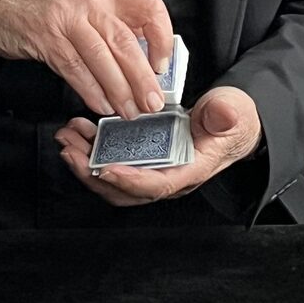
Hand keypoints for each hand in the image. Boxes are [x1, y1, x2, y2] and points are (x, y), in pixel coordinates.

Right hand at [0, 0, 171, 118]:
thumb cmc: (45, 5)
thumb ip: (114, 20)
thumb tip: (146, 56)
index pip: (149, 8)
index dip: (161, 38)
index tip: (161, 65)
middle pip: (126, 41)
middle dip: (142, 78)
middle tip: (152, 102)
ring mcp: (66, 17)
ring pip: (102, 59)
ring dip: (120, 91)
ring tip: (129, 111)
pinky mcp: (46, 38)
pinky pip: (75, 70)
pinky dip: (91, 91)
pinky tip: (101, 105)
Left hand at [54, 87, 261, 206]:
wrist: (233, 118)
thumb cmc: (234, 119)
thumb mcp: (234, 112)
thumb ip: (226, 115)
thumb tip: (220, 115)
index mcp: (190, 172)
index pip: (155, 185)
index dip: (128, 180)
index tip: (104, 168)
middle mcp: (168, 176)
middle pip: (125, 190)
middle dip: (93, 174)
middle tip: (70, 150)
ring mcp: (154, 168)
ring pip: (114, 178)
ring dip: (87, 161)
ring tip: (68, 137)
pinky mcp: (144, 157)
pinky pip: (114, 160)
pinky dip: (93, 148)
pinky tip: (82, 129)